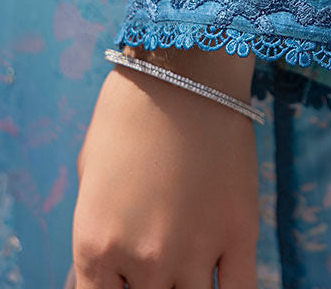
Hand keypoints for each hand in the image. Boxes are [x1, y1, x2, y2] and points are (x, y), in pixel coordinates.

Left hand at [72, 47, 259, 287]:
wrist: (187, 65)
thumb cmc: (129, 108)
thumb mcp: (90, 172)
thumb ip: (95, 231)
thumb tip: (97, 273)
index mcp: (96, 246)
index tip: (122, 280)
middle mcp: (143, 261)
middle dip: (145, 287)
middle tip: (155, 254)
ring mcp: (195, 253)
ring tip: (184, 262)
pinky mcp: (240, 235)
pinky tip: (220, 281)